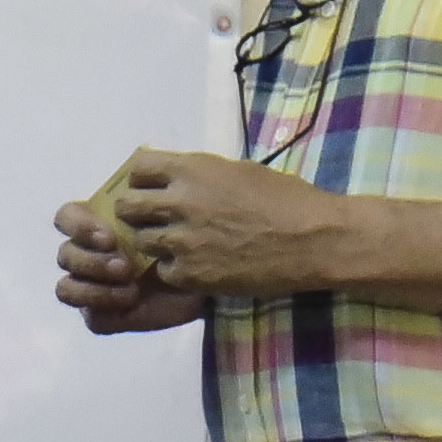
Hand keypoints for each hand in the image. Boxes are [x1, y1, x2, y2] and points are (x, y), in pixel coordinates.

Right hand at [52, 196, 217, 335]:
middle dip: (91, 261)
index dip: (78, 226)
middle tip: (125, 265)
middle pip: (66, 255)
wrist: (211, 276)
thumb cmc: (189, 237)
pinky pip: (90, 317)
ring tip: (128, 285)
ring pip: (66, 288)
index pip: (67, 218)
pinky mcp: (104, 315)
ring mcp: (94, 287)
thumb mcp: (175, 209)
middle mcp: (91, 255)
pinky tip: (131, 300)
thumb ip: (151, 196)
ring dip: (92, 287)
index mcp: (99, 225)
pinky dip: (104, 308)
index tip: (109, 235)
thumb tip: (136, 183)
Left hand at [67, 150, 336, 310]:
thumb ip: (201, 175)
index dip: (142, 179)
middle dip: (136, 212)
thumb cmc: (286, 200)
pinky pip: (163, 271)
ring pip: (141, 241)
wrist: (314, 240)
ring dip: (154, 242)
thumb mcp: (239, 171)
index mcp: (193, 170)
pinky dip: (175, 269)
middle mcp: (180, 203)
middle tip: (151, 219)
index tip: (150, 187)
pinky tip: (197, 265)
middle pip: (127, 206)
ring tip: (179, 244)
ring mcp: (181, 240)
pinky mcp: (189, 273)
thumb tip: (174, 179)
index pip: (138, 168)